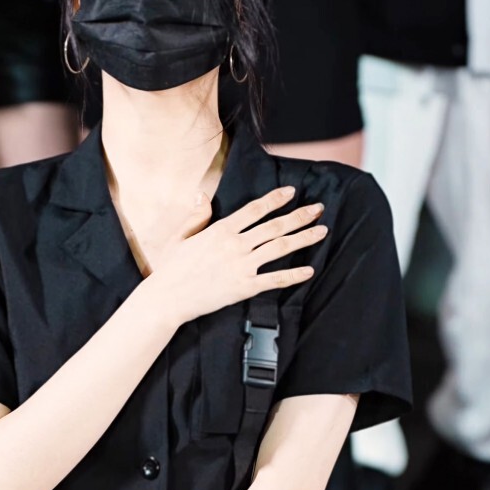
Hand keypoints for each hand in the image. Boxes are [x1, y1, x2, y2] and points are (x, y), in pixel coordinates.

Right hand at [148, 185, 326, 326]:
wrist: (168, 298)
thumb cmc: (171, 268)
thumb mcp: (180, 236)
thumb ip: (196, 216)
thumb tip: (201, 194)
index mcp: (221, 229)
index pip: (255, 209)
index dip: (275, 199)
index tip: (292, 192)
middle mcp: (235, 244)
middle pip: (275, 226)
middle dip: (300, 215)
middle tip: (318, 208)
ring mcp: (241, 266)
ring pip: (280, 247)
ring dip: (303, 238)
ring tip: (322, 231)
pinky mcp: (244, 288)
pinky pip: (274, 279)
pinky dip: (293, 276)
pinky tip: (309, 271)